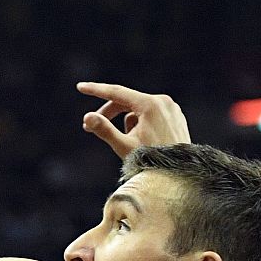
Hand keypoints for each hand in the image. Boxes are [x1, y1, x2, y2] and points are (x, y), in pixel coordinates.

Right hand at [76, 82, 191, 157]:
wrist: (179, 174)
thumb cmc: (151, 161)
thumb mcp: (124, 146)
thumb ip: (105, 130)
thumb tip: (88, 117)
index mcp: (150, 105)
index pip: (117, 93)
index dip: (96, 90)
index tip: (80, 87)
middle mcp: (162, 101)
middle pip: (126, 102)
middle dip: (108, 114)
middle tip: (88, 128)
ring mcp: (171, 107)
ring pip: (138, 109)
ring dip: (126, 123)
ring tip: (128, 143)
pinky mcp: (175, 115)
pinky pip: (151, 114)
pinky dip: (140, 124)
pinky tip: (142, 141)